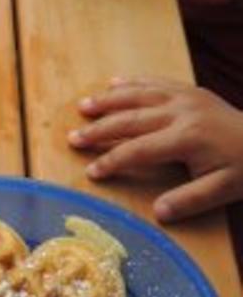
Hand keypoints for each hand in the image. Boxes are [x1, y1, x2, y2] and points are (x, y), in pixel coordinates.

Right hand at [69, 77, 242, 220]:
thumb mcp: (224, 190)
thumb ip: (190, 201)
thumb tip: (158, 213)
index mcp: (186, 138)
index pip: (138, 150)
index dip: (112, 161)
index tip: (92, 171)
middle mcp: (181, 112)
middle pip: (130, 119)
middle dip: (99, 129)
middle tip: (73, 138)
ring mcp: (185, 97)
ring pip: (138, 95)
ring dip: (108, 100)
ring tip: (83, 107)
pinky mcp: (190, 90)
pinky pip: (155, 83)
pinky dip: (133, 83)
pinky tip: (114, 83)